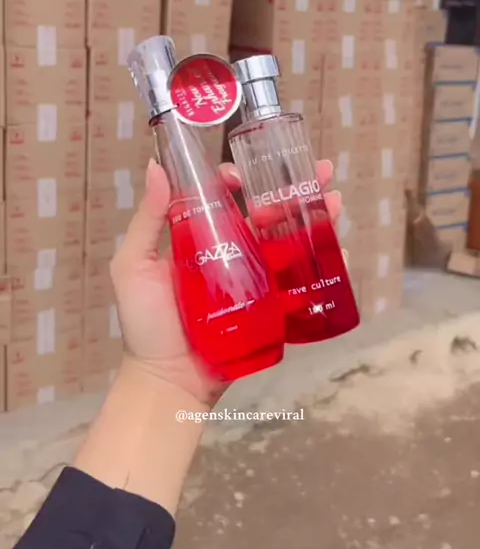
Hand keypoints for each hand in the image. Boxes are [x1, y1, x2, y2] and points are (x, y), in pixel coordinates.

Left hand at [110, 158, 342, 409]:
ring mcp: (256, 280)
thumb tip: (156, 167)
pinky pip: (301, 281)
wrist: (169, 381)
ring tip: (335, 202)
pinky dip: (323, 263)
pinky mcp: (272, 307)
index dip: (239, 179)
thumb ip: (147, 219)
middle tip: (320, 172)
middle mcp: (232, 252)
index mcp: (200, 238)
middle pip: (267, 213)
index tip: (244, 174)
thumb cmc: (146, 323)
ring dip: (317, 217)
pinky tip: (338, 248)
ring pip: (290, 240)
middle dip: (295, 189)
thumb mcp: (135, 266)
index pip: (225, 198)